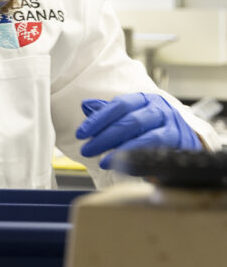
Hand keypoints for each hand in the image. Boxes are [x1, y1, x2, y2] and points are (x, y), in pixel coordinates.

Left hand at [77, 93, 201, 168]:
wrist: (185, 137)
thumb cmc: (151, 126)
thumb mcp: (129, 115)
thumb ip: (108, 112)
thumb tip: (86, 105)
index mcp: (143, 100)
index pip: (118, 106)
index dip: (98, 119)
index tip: (81, 133)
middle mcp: (158, 110)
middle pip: (130, 121)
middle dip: (105, 137)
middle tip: (87, 150)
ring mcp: (171, 126)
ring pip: (145, 136)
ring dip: (121, 150)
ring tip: (103, 162)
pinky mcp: (179, 143)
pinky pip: (156, 152)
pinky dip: (138, 160)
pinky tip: (123, 167)